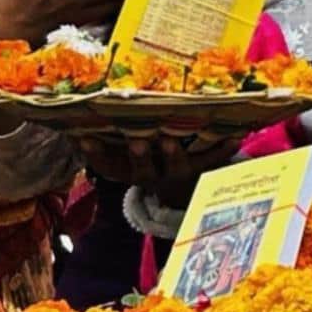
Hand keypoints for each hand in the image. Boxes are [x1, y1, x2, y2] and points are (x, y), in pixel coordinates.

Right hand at [71, 127, 249, 188]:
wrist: (181, 193)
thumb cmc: (147, 162)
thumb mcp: (125, 157)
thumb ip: (106, 141)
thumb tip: (76, 118)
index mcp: (130, 171)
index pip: (108, 166)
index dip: (95, 155)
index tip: (84, 139)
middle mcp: (152, 176)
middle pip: (143, 169)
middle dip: (139, 156)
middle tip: (136, 142)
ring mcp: (177, 174)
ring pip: (175, 166)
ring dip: (173, 154)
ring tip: (170, 141)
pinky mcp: (201, 170)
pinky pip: (212, 161)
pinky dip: (223, 150)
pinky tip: (235, 137)